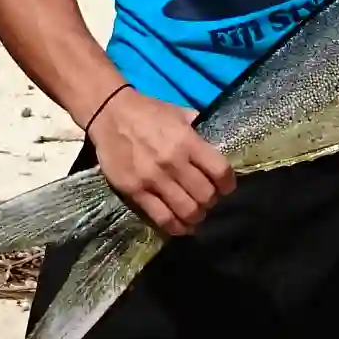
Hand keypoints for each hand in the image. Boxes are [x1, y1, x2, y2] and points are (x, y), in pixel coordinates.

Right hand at [89, 87, 236, 236]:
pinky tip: (181, 227)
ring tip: (195, 214)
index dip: (228, 184)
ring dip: (196, 216)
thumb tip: (213, 145)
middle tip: (208, 201)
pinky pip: (162, 217)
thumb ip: (197, 130)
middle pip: (206, 195)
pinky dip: (176, 227)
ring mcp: (153, 179)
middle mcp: (174, 162)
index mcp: (188, 141)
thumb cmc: (148, 111)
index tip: (226, 187)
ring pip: (187, 211)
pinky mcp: (135, 191)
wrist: (110, 113)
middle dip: (212, 202)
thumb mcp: (178, 113)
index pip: (220, 171)